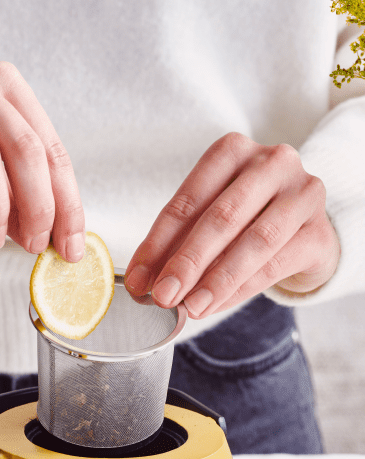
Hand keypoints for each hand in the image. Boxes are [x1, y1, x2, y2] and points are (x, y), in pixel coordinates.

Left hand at [125, 133, 339, 316]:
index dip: (157, 244)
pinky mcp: (320, 232)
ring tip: (190, 307)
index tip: (137, 279)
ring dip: (216, 280)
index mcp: (232, 152)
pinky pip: (275, 265)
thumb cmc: (245, 220)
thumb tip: (143, 282)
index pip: (187, 201)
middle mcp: (272, 164)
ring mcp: (303, 195)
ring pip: (254, 242)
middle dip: (187, 262)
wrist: (303, 230)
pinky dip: (240, 290)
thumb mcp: (205, 221)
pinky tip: (215, 305)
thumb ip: (175, 245)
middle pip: (222, 217)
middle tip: (162, 295)